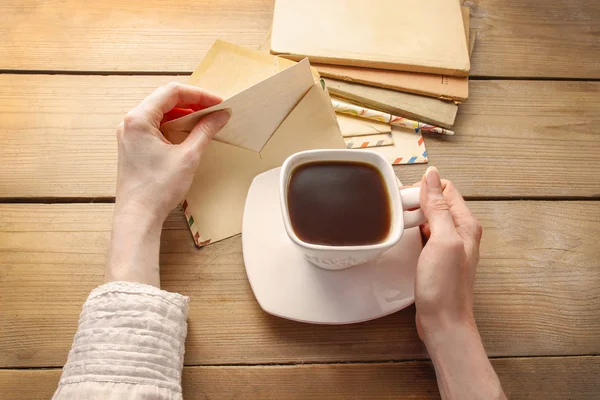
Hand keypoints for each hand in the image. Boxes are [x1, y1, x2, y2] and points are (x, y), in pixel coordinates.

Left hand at [107, 82, 229, 286]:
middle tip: (214, 110)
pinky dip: (173, 125)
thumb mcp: (188, 156)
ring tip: (205, 120)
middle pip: (165, 100)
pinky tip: (189, 133)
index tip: (218, 102)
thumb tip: (220, 116)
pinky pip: (155, 126)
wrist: (138, 215)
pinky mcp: (133, 146)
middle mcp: (130, 122)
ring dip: (183, 114)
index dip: (199, 95)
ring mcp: (130, 134)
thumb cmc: (158, 188)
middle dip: (192, 102)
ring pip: (160, 112)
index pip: (172, 92)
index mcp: (139, 119)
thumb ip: (205, 131)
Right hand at [413, 167, 482, 343]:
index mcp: (466, 224)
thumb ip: (438, 207)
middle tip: (397, 208)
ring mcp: (449, 246)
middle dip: (417, 200)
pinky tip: (403, 234)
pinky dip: (414, 229)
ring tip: (397, 220)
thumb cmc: (445, 286)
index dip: (425, 188)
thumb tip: (433, 175)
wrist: (443, 322)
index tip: (406, 196)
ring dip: (414, 214)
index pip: (446, 189)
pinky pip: (425, 234)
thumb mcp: (442, 240)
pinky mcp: (437, 258)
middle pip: (437, 202)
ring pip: (429, 217)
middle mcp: (460, 232)